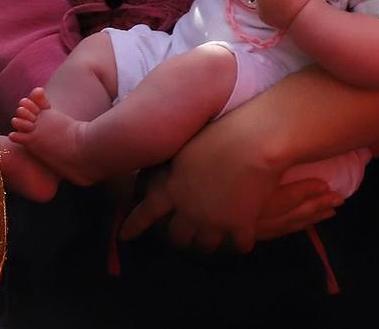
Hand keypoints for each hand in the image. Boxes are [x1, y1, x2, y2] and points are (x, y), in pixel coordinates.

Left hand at [119, 121, 339, 251]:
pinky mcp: (241, 225)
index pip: (144, 214)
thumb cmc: (216, 132)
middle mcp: (188, 211)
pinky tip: (238, 239)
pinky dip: (238, 244)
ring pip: (204, 246)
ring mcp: (215, 222)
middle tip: (181, 233)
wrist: (254, 140)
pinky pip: (238, 247)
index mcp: (170, 189)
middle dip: (177, 237)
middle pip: (176, 238)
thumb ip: (169, 168)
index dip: (134, 226)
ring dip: (205, 242)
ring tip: (208, 236)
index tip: (124, 236)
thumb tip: (163, 177)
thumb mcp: (182, 148)